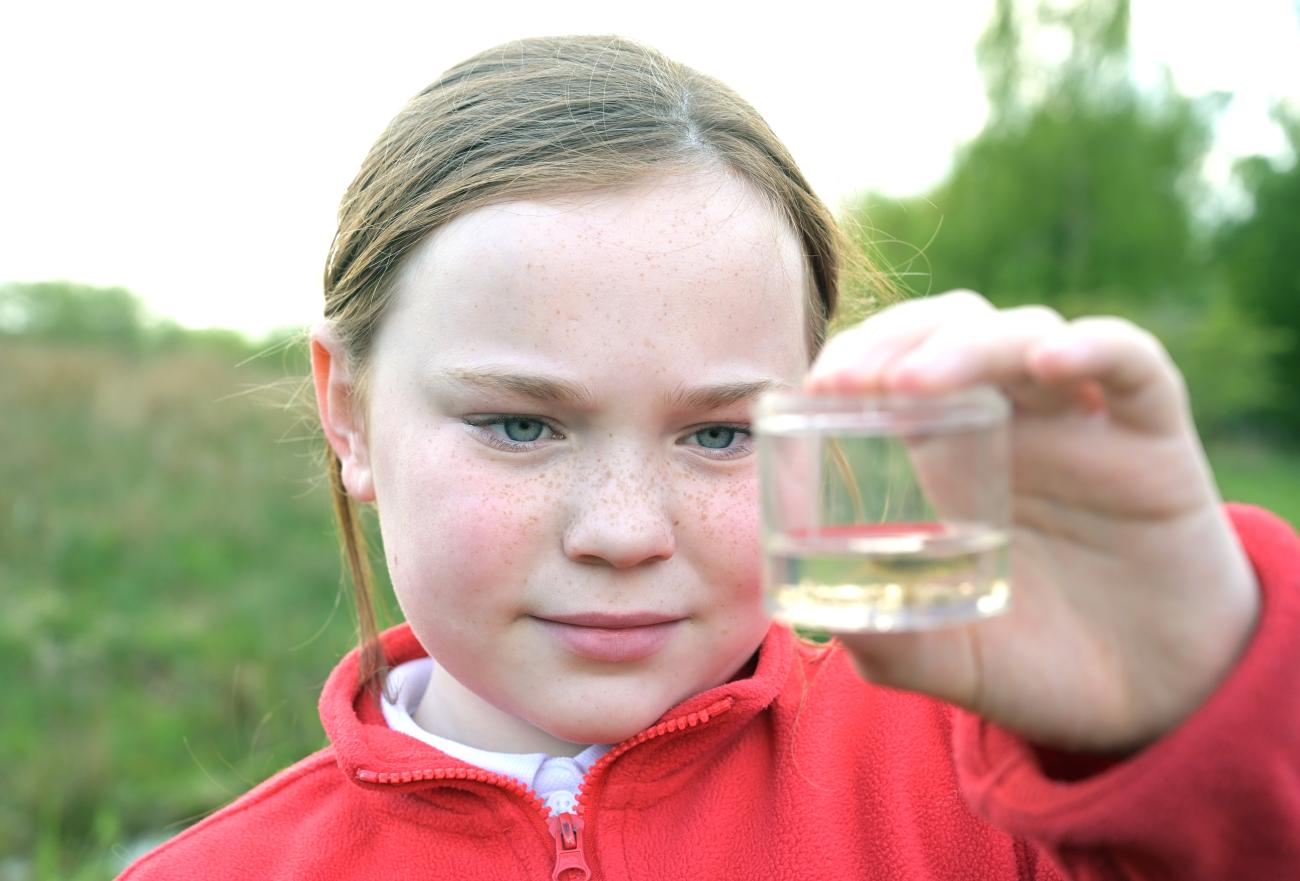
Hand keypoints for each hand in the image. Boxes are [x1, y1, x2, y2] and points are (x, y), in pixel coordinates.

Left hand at [806, 290, 1259, 751]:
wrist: (1154, 699)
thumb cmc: (1039, 661)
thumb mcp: (950, 661)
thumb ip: (892, 646)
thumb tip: (831, 631)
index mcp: (952, 454)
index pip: (897, 363)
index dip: (855, 356)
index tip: (813, 388)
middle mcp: (1012, 421)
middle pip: (952, 328)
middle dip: (892, 340)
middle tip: (846, 382)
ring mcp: (1082, 421)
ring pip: (1025, 333)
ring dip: (966, 345)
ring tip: (910, 383)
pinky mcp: (1154, 437)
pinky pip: (1133, 363)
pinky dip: (1094, 347)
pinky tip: (1050, 361)